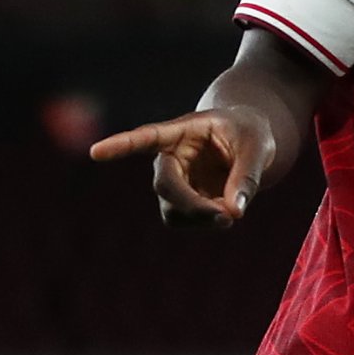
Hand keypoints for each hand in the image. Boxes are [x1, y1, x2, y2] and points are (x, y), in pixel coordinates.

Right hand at [92, 103, 280, 224]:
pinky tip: (227, 212)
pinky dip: (207, 222)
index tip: (96, 152)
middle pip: (165, 186)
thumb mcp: (257, 146)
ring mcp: (174, 182)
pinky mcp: (182, 202)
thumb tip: (235, 211)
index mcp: (181, 132)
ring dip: (201, 218)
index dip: (121, 145)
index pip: (147, 137)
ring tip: (232, 211)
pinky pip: (187, 220)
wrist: (248, 140)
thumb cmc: (249, 133)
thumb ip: (247, 176)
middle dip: (192, 205)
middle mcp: (169, 158)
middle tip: (227, 217)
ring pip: (173, 211)